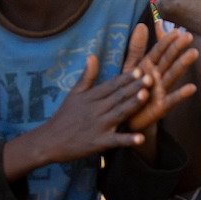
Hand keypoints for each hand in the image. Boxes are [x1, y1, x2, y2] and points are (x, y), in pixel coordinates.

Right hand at [33, 53, 153, 164]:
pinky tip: (141, 138)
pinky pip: (116, 141)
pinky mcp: (99, 143)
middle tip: (150, 78)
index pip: (111, 85)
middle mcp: (96, 110)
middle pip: (118, 97)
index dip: (126, 78)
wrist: (49, 141)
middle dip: (134, 87)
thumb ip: (86, 76)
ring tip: (146, 96)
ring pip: (119, 114)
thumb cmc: (64, 116)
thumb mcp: (73, 94)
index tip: (140, 70)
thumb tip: (92, 56)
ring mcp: (98, 126)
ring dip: (132, 105)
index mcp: (91, 97)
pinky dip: (127, 140)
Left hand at [119, 22, 198, 132]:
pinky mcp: (162, 107)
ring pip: (172, 75)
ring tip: (193, 53)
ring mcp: (162, 91)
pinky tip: (192, 88)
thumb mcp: (130, 67)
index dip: (166, 40)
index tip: (176, 30)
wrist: (127, 118)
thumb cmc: (130, 90)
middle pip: (168, 60)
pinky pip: (172, 99)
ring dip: (183, 65)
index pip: (159, 50)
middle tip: (188, 36)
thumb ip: (136, 48)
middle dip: (177, 48)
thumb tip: (142, 25)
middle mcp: (158, 76)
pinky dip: (181, 94)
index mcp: (149, 66)